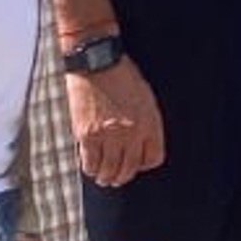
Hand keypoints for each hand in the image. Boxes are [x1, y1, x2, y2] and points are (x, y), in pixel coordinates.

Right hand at [65, 59, 165, 187]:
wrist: (97, 62)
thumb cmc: (121, 75)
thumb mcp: (145, 98)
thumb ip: (145, 121)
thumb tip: (138, 144)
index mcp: (150, 122)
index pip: (153, 158)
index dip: (143, 165)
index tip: (135, 164)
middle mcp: (132, 132)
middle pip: (129, 169)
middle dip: (123, 176)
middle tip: (116, 178)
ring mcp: (109, 135)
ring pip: (109, 170)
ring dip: (106, 177)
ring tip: (103, 177)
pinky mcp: (87, 134)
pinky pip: (89, 162)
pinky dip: (90, 169)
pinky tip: (90, 167)